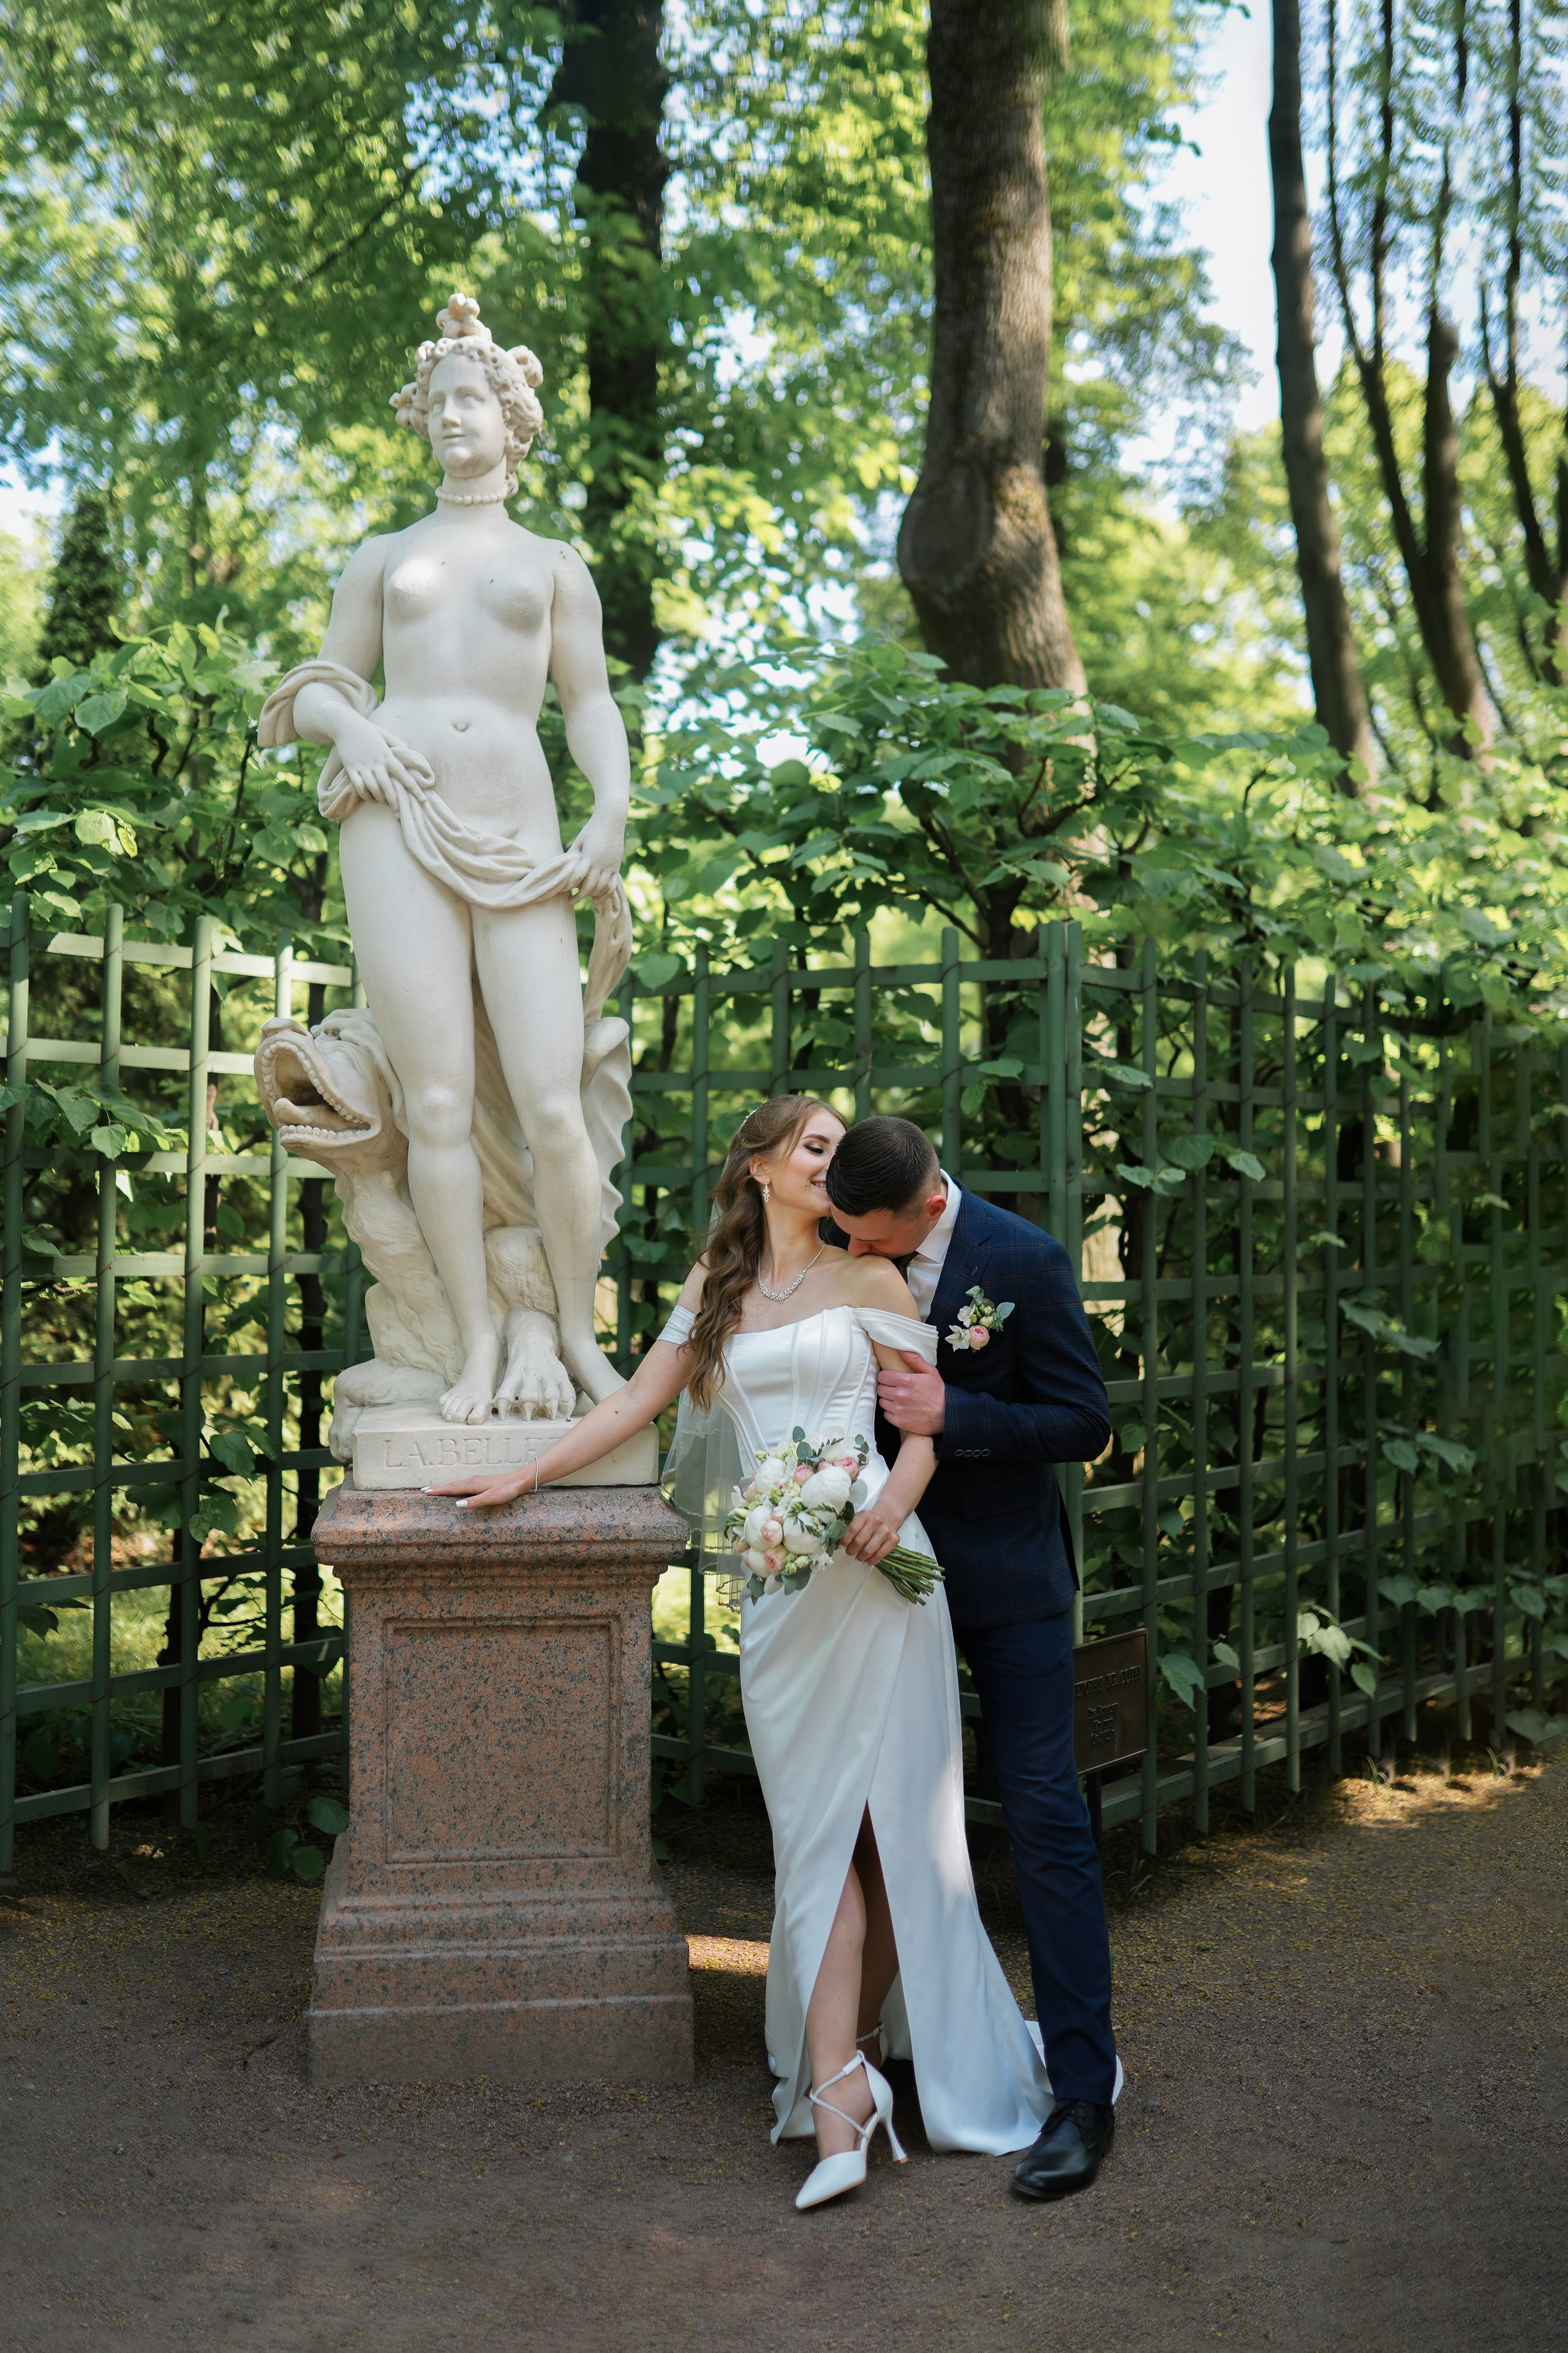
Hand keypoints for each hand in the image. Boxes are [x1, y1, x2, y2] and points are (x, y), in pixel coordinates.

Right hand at [335, 716, 436, 808]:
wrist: (345, 725)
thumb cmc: (368, 730)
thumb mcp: (385, 734)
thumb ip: (398, 743)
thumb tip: (410, 751)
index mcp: (387, 755)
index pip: (404, 774)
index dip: (414, 788)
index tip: (423, 799)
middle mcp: (376, 762)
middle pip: (388, 786)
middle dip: (395, 801)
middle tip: (400, 812)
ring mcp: (363, 766)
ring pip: (373, 788)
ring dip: (379, 798)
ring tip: (385, 803)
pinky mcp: (351, 768)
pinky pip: (358, 786)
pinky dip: (365, 794)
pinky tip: (370, 797)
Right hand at [422, 1465, 540, 1510]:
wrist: (519, 1480)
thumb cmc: (506, 1490)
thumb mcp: (491, 1498)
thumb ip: (474, 1502)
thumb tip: (457, 1505)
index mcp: (472, 1485)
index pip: (451, 1488)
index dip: (438, 1490)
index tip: (425, 1492)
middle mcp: (472, 1481)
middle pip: (451, 1485)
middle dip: (437, 1488)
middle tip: (423, 1490)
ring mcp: (476, 1481)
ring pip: (456, 1484)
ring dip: (444, 1487)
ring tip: (434, 1490)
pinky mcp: (480, 1483)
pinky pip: (462, 1485)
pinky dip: (453, 1487)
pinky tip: (454, 1489)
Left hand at [566, 812, 625, 901]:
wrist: (611, 820)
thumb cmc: (591, 828)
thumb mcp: (579, 840)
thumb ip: (573, 854)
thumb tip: (566, 866)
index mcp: (588, 856)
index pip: (579, 877)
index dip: (571, 887)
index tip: (565, 892)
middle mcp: (600, 863)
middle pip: (590, 886)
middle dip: (580, 896)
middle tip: (572, 900)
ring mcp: (610, 866)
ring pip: (602, 887)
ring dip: (593, 895)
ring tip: (584, 897)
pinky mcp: (616, 866)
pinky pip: (613, 884)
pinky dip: (606, 892)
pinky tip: (599, 896)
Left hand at [843, 1504, 900, 1563]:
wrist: (888, 1515)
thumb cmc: (871, 1519)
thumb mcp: (860, 1517)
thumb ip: (850, 1526)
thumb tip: (837, 1539)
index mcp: (865, 1515)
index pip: (851, 1530)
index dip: (845, 1540)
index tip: (842, 1545)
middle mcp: (876, 1522)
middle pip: (859, 1541)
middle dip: (851, 1550)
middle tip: (849, 1552)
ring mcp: (886, 1531)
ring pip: (869, 1550)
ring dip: (861, 1557)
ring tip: (858, 1557)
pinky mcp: (894, 1539)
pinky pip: (880, 1555)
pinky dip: (871, 1560)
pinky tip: (867, 1560)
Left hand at [877, 1349, 946, 1435]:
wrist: (946, 1415)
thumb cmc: (938, 1393)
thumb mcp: (930, 1372)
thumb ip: (914, 1359)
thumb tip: (900, 1348)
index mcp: (906, 1381)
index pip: (882, 1376)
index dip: (886, 1377)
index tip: (891, 1379)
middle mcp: (900, 1395)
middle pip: (880, 1389)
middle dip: (886, 1388)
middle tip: (895, 1389)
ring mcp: (899, 1409)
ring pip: (882, 1402)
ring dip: (888, 1400)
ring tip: (898, 1400)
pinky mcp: (899, 1421)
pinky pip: (886, 1414)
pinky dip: (891, 1412)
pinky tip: (900, 1410)